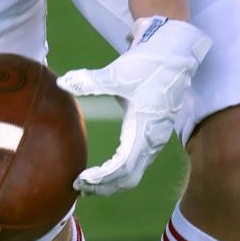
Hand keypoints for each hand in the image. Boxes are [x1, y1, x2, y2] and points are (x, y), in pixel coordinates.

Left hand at [57, 16, 210, 195]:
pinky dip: (119, 172)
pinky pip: (137, 163)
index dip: (102, 178)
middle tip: (78, 186)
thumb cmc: (150, 64)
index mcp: (145, 130)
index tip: (81, 179)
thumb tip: (63, 82)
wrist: (176, 54)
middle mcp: (153, 140)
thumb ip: (91, 81)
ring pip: (134, 173)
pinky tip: (103, 170)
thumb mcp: (119, 73)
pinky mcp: (153, 134)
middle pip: (129, 178)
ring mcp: (155, 139)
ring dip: (111, 182)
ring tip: (86, 182)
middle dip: (104, 187)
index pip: (123, 167)